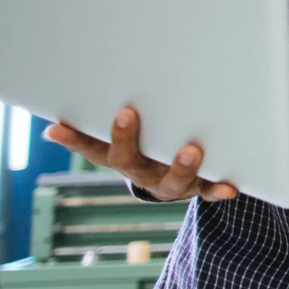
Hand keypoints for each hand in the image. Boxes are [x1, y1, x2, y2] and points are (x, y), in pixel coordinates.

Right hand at [43, 107, 237, 202]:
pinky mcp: (200, 188)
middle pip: (129, 162)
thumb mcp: (130, 133)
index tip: (58, 126)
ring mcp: (171, 183)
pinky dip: (219, 188)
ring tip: (190, 151)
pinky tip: (230, 186)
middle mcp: (143, 172)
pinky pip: (209, 192)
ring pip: (173, 180)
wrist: (177, 181)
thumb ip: (112, 114)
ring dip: (180, 166)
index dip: (74, 140)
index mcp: (123, 157)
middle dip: (125, 139)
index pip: (92, 149)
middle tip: (126, 114)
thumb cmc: (150, 144)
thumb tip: (70, 96)